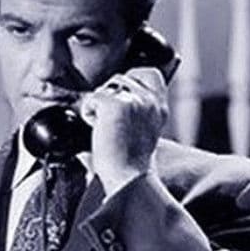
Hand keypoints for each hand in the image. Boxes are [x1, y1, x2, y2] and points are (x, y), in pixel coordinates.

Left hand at [80, 67, 169, 195]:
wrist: (128, 178)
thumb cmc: (130, 161)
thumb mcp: (142, 129)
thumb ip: (137, 108)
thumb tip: (111, 91)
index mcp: (160, 106)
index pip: (148, 72)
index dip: (130, 82)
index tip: (126, 105)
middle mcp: (150, 100)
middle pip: (119, 78)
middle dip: (109, 98)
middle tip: (116, 127)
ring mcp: (134, 100)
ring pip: (103, 88)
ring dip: (99, 108)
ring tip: (109, 131)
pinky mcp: (114, 104)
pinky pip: (90, 100)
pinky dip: (89, 116)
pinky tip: (102, 133)